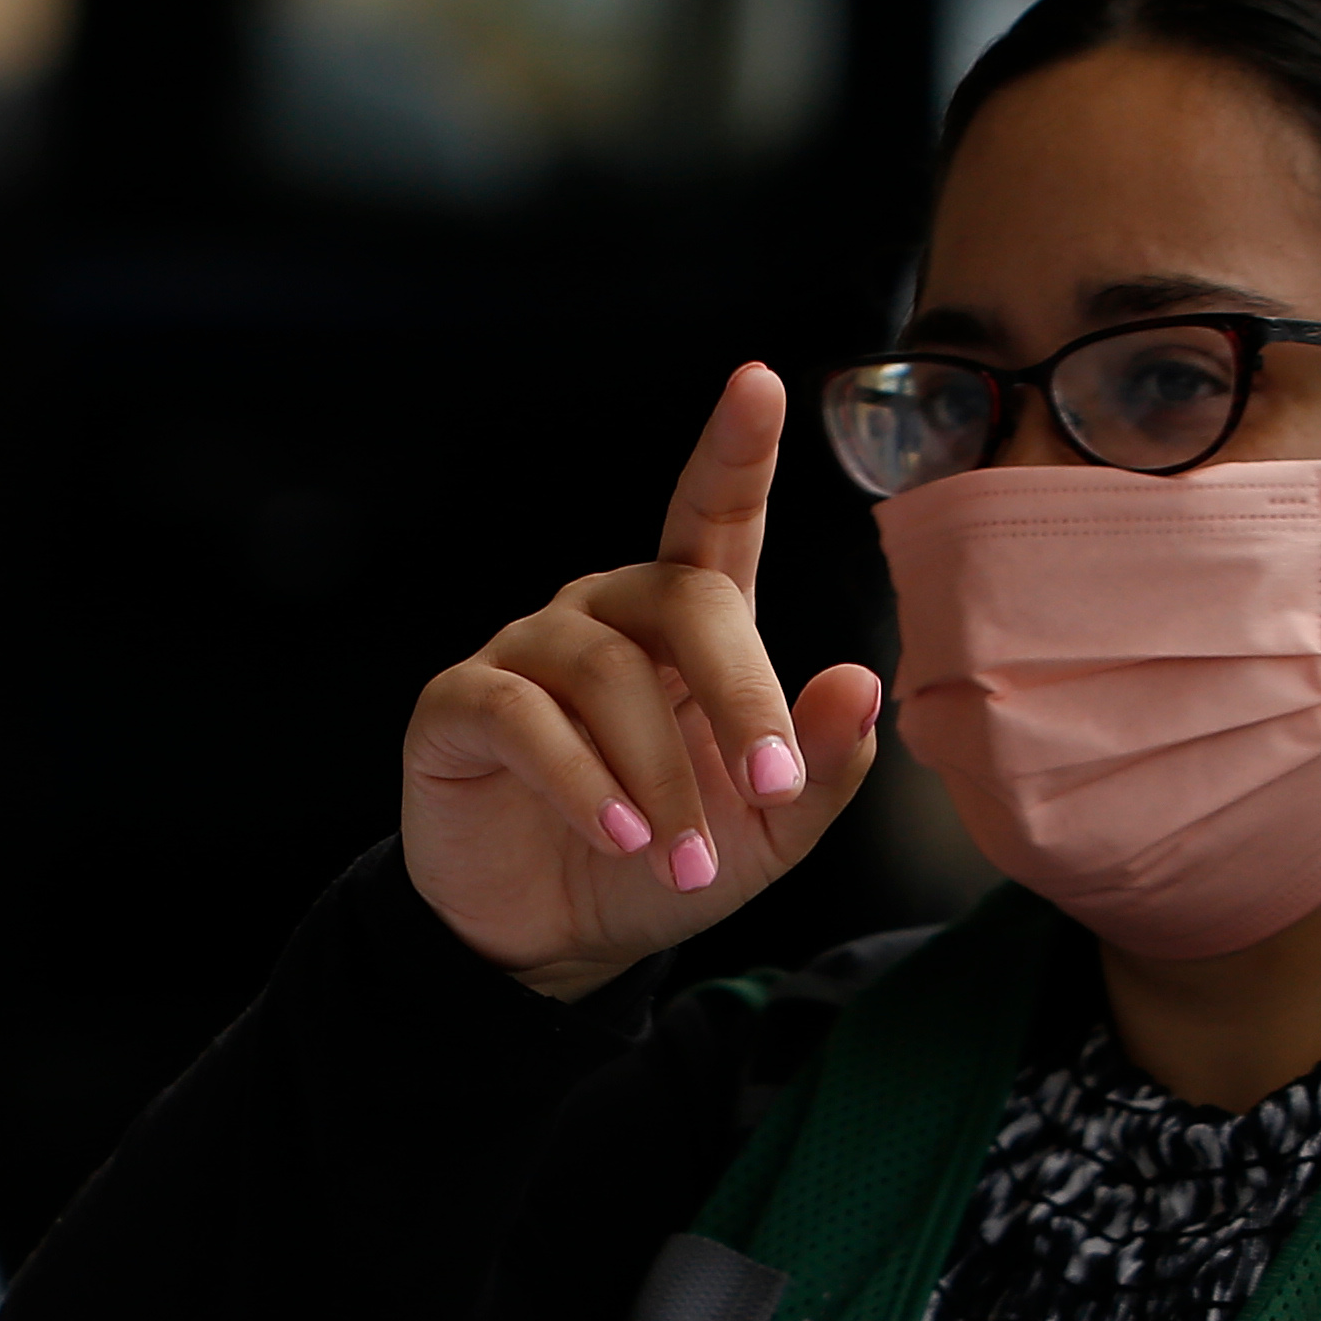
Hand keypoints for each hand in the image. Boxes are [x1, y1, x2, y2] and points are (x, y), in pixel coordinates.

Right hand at [403, 361, 886, 998]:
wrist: (553, 937)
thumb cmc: (665, 859)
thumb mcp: (766, 829)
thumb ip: (819, 760)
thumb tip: (858, 680)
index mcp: (687, 623)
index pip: (716, 514)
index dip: (736, 448)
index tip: (761, 383)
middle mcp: (606, 613)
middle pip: (684, 599)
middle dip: (741, 696)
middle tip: (770, 789)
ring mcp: (527, 652)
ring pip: (607, 672)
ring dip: (659, 777)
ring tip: (681, 860)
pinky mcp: (462, 705)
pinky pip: (524, 718)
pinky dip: (581, 782)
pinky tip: (619, 837)